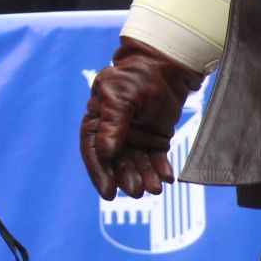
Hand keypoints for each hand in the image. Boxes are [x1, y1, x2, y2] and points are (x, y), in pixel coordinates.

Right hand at [80, 39, 201, 200]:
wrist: (166, 68)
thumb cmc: (137, 76)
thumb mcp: (122, 95)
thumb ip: (113, 121)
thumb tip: (106, 151)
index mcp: (97, 120)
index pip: (93, 150)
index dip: (99, 172)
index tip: (109, 193)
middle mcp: (113, 133)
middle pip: (116, 162)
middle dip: (126, 178)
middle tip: (138, 191)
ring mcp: (133, 138)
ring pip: (136, 163)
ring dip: (144, 176)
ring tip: (156, 188)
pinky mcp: (153, 140)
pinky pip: (154, 159)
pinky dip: (159, 169)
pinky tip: (167, 177)